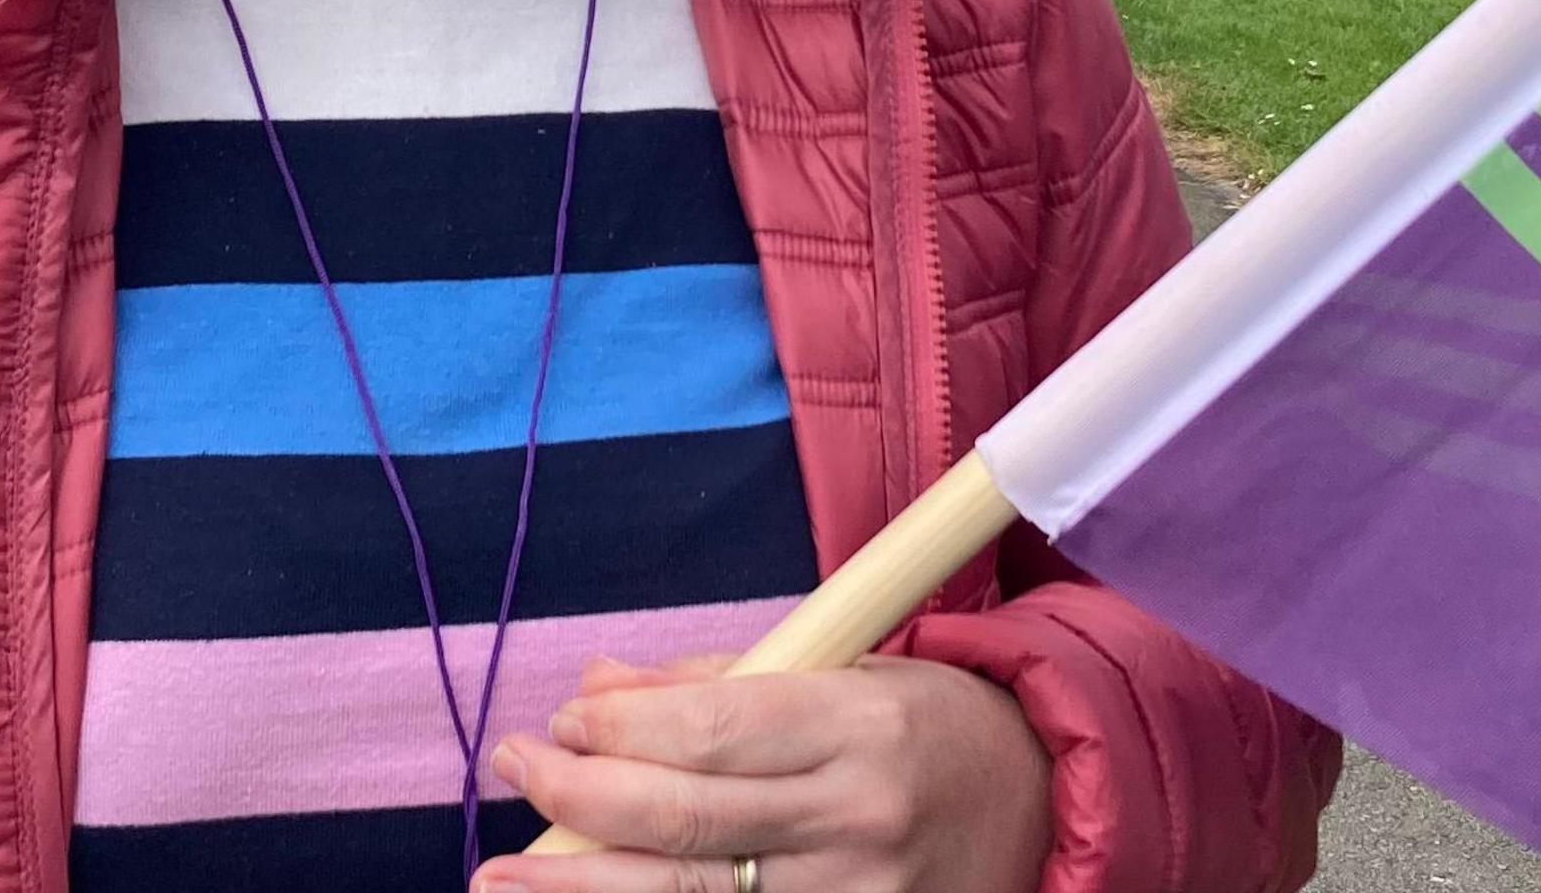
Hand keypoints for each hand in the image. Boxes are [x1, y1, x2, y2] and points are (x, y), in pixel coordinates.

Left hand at [479, 655, 1050, 892]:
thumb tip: (598, 686)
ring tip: (502, 879)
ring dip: (584, 889)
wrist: (1038, 806)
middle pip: (688, 821)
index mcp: (862, 724)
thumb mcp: (843, 671)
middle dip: (580, 798)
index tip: (562, 721)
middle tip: (516, 772)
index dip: (621, 731)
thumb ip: (716, 683)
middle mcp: (859, 818)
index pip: (714, 733)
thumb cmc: (925, 724)